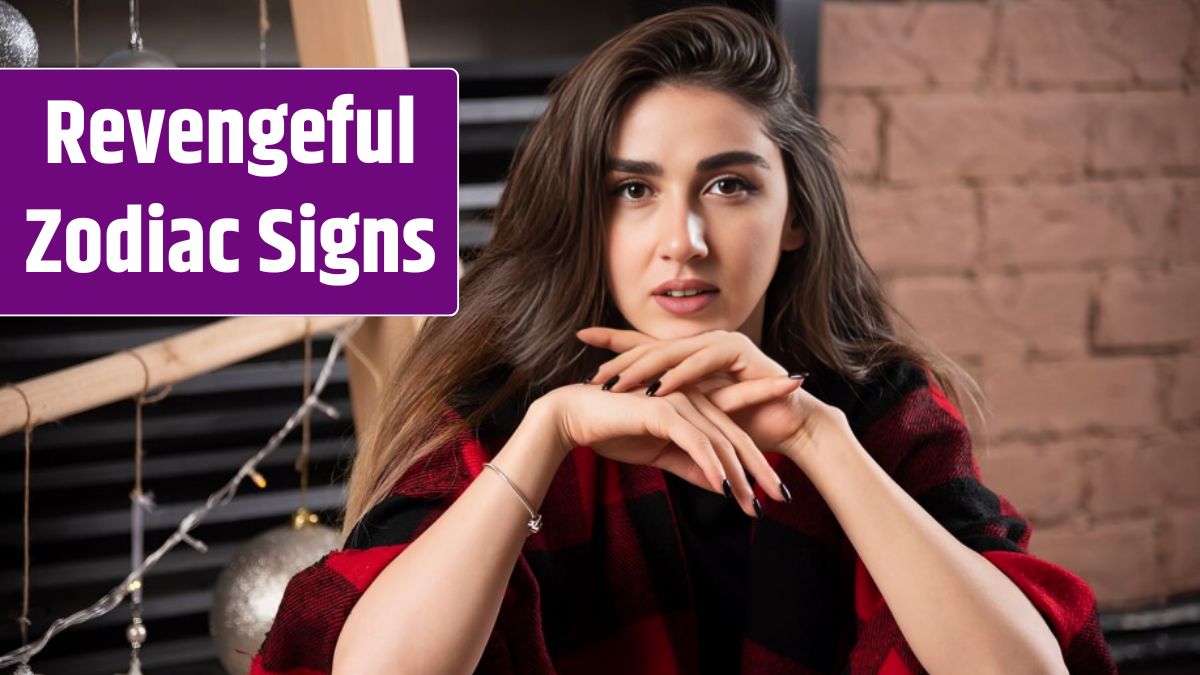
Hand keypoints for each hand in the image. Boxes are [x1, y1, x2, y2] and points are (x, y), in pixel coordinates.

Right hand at [537, 377, 802, 514]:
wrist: (573, 417)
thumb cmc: (613, 431)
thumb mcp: (660, 455)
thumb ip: (690, 466)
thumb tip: (720, 487)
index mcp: (693, 405)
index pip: (732, 434)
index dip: (755, 462)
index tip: (773, 489)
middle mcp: (691, 397)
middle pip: (735, 436)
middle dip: (759, 470)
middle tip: (781, 498)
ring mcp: (678, 400)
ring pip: (720, 441)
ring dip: (739, 476)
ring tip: (754, 504)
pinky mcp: (663, 410)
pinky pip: (695, 441)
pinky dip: (712, 465)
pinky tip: (725, 489)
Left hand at [577, 327, 842, 465]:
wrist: (789, 426)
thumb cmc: (744, 424)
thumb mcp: (694, 417)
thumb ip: (667, 410)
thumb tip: (623, 413)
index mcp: (690, 355)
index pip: (645, 345)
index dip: (613, 340)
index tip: (580, 336)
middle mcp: (703, 343)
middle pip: (652, 347)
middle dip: (620, 360)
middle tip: (593, 376)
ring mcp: (722, 343)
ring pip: (672, 352)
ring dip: (643, 369)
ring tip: (616, 384)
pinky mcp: (740, 352)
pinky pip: (703, 362)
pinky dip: (680, 376)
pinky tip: (659, 389)